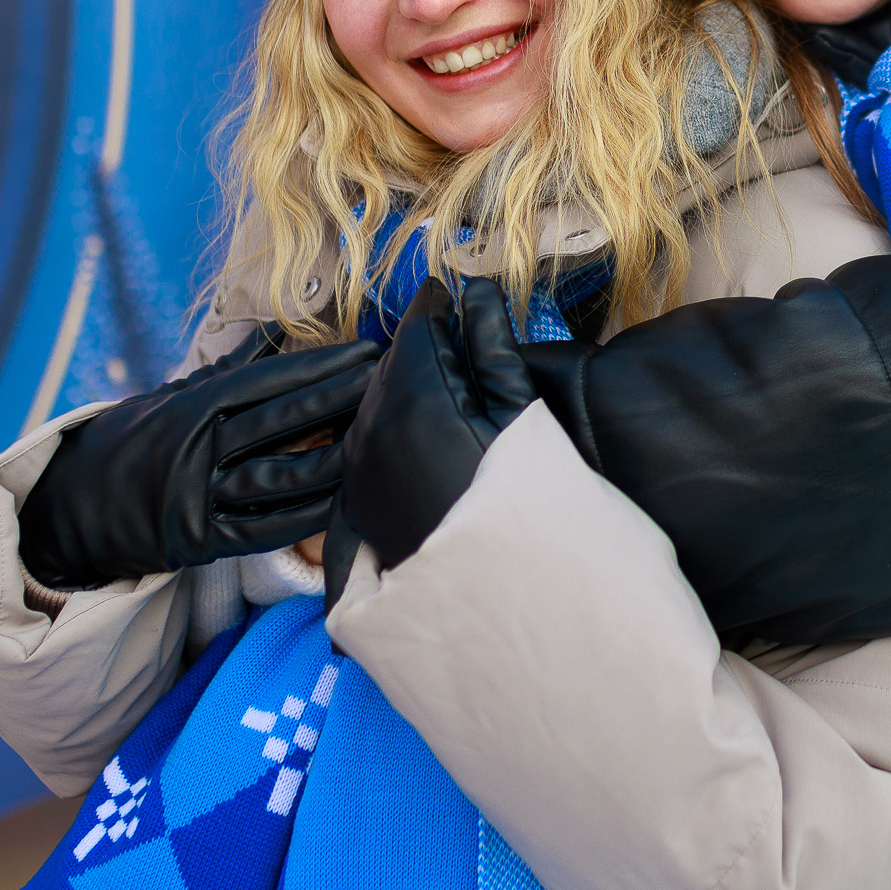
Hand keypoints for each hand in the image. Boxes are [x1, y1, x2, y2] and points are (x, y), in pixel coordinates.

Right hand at [17, 326, 382, 589]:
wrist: (66, 510)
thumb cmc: (127, 443)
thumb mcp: (169, 395)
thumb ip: (228, 366)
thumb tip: (278, 327)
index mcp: (190, 406)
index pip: (267, 380)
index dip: (321, 366)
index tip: (367, 350)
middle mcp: (195, 449)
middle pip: (283, 421)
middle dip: (342, 399)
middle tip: (392, 381)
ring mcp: (198, 497)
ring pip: (281, 475)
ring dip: (336, 457)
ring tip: (382, 438)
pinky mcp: (200, 542)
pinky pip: (265, 530)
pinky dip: (309, 516)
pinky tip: (348, 500)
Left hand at [334, 277, 535, 571]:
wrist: (513, 600)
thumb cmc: (535, 510)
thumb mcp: (524, 420)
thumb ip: (492, 349)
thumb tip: (474, 288)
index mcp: (417, 403)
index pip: (417, 329)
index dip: (436, 304)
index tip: (448, 289)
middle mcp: (372, 433)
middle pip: (390, 366)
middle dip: (419, 347)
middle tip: (452, 334)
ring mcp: (357, 473)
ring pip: (372, 404)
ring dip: (401, 388)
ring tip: (442, 386)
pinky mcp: (355, 505)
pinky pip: (364, 446)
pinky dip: (387, 429)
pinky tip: (421, 435)